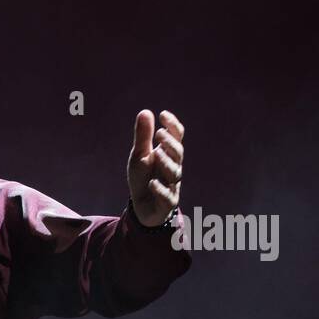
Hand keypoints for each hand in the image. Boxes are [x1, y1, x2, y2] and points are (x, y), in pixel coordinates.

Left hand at [127, 109, 183, 226]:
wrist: (142, 207)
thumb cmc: (143, 178)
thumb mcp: (139, 156)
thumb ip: (143, 137)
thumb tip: (145, 112)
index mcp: (168, 155)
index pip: (176, 137)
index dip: (172, 126)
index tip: (163, 114)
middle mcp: (173, 168)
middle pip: (178, 154)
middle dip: (170, 144)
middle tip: (159, 133)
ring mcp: (172, 185)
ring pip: (174, 174)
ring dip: (166, 163)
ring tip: (156, 153)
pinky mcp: (166, 203)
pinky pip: (167, 196)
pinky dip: (160, 189)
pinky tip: (152, 182)